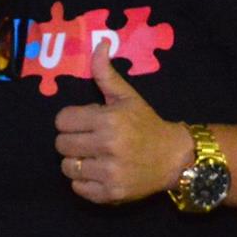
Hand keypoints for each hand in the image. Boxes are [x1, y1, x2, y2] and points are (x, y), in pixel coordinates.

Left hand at [53, 42, 189, 203]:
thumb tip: (100, 43)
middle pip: (61, 144)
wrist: (175, 159)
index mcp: (109, 120)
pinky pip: (77, 188)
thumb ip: (106, 74)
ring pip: (66, 167)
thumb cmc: (146, 124)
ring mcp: (110, 172)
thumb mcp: (127, 97)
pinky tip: (99, 172)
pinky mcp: (111, 194)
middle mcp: (109, 146)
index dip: (71, 120)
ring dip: (76, 162)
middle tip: (88, 140)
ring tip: (93, 157)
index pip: (62, 120)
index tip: (85, 122)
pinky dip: (84, 182)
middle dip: (71, 140)